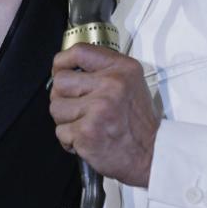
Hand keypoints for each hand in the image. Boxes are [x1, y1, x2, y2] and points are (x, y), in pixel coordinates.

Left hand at [49, 44, 159, 187]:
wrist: (150, 156)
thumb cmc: (137, 123)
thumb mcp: (130, 83)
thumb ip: (104, 71)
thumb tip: (68, 67)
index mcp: (121, 68)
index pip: (79, 51)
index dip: (62, 62)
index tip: (60, 71)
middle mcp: (111, 85)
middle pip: (60, 81)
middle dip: (62, 97)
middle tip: (77, 108)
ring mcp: (98, 108)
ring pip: (56, 107)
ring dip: (65, 120)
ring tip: (85, 125)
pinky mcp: (87, 131)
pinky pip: (60, 132)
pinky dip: (69, 140)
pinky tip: (87, 139)